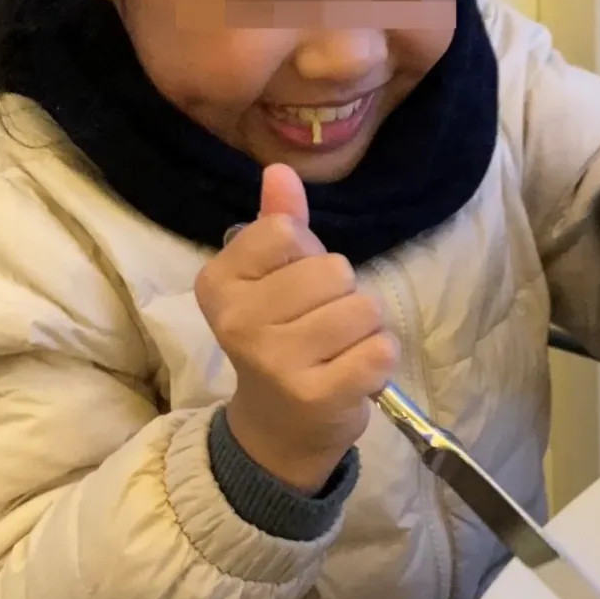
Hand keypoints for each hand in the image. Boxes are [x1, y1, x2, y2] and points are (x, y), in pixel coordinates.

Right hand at [195, 165, 398, 491]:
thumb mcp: (269, 279)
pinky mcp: (318, 395)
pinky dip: (379, 359)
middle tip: (321, 326)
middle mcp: (239, 322)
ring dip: (364, 329)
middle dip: (342, 294)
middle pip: (334, 270)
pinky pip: (380, 350)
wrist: (278, 428)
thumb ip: (278, 223)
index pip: (288, 232)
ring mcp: (276, 362)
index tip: (292, 289)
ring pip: (363, 309)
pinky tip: (352, 373)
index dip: (308, 256)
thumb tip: (280, 170)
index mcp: (219, 284)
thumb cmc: (280, 340)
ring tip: (338, 351)